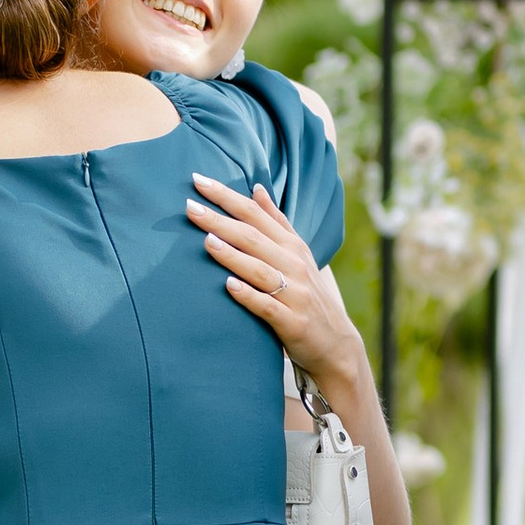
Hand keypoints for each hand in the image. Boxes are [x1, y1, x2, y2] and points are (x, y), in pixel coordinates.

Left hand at [186, 176, 365, 398]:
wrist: (335, 343)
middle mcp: (293, 265)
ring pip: (259, 270)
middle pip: (252, 238)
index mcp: (291, 246)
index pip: (255, 214)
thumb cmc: (305, 294)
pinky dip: (249, 295)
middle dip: (220, 221)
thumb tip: (256, 188)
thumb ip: (276, 221)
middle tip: (189, 207)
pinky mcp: (292, 322)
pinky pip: (267, 306)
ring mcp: (294, 293)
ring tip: (207, 241)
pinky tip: (229, 286)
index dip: (227, 197)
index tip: (198, 181)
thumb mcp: (296, 254)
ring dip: (232, 255)